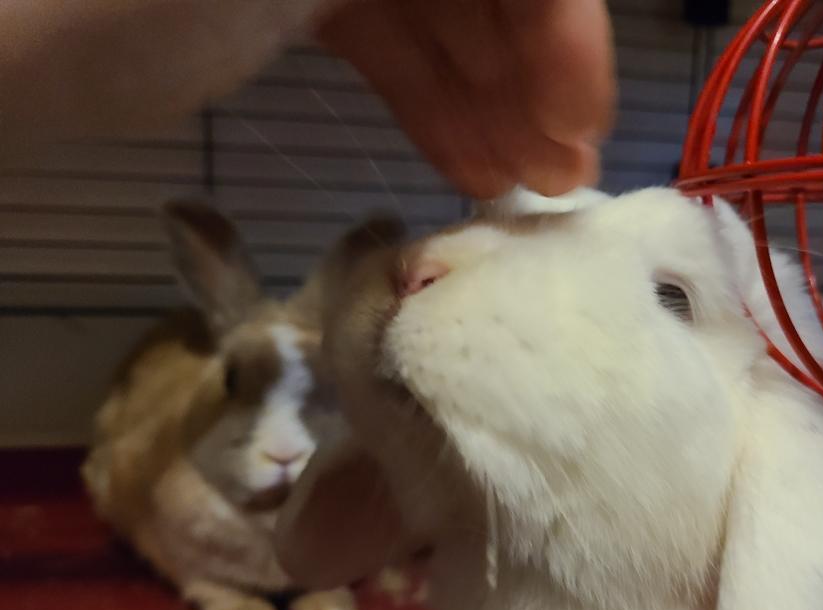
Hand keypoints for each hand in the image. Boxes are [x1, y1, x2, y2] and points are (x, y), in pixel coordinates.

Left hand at [317, 0, 615, 197]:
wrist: (8, 36)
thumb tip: (554, 3)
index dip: (560, 25)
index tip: (578, 122)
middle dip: (531, 76)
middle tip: (560, 178)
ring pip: (441, 20)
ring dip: (491, 104)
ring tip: (521, 190)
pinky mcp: (296, 0)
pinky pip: (392, 47)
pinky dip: (432, 106)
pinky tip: (470, 167)